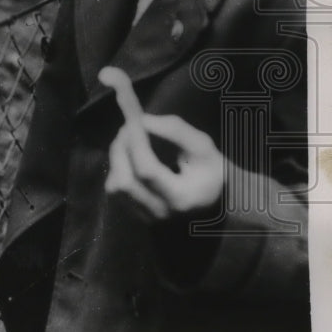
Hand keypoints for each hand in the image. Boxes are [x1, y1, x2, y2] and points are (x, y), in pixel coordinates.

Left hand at [99, 66, 223, 222]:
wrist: (217, 202)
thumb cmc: (211, 171)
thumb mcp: (203, 147)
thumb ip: (176, 131)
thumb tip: (141, 119)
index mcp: (180, 197)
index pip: (147, 170)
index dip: (135, 140)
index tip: (132, 114)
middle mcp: (158, 212)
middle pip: (123, 180)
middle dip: (122, 147)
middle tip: (132, 124)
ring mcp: (144, 216)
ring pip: (114, 184)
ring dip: (118, 155)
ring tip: (133, 138)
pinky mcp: (133, 214)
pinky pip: (114, 187)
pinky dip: (118, 166)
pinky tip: (131, 155)